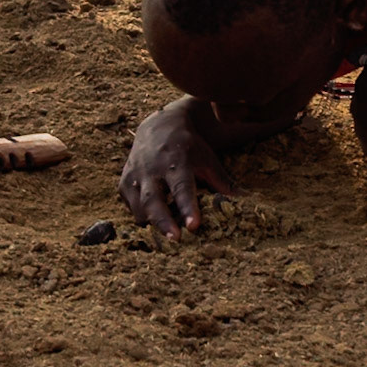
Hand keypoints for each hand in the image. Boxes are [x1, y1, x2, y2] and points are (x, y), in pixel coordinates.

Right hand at [118, 98, 236, 239]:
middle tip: (175, 240)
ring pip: (139, 207)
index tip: (194, 227)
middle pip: (154, 200)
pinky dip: (142, 216)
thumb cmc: (189, 148)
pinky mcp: (124, 183)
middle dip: (163, 222)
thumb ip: (221, 181)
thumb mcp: (207, 159)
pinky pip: (131, 207)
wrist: (159, 126)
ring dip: (153, 223)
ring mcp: (135, 176)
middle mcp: (152, 169)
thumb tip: (242, 202)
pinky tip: (155, 219)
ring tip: (168, 233)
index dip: (188, 208)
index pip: (182, 188)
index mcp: (176, 162)